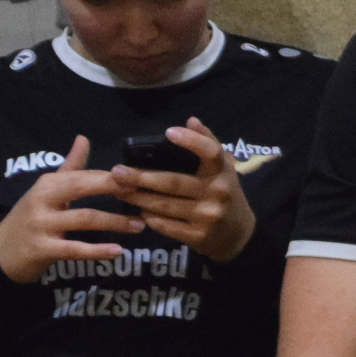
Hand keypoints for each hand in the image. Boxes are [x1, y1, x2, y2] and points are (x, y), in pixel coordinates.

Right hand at [0, 135, 139, 283]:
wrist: (1, 252)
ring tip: (139, 225)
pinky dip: (98, 251)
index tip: (137, 177)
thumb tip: (83, 138)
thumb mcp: (47, 191)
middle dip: (113, 188)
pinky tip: (118, 251)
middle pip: (81, 188)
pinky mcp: (42, 249)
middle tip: (141, 193)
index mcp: (48, 184)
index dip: (111, 176)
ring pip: (84, 220)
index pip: (83, 174)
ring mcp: (42, 225)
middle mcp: (43, 200)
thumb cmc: (31, 217)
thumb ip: (70, 167)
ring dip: (114, 222)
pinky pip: (75, 249)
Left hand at [109, 121, 260, 263]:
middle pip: (174, 182)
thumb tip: (191, 120)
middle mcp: (217, 192)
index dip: (191, 141)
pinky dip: (151, 218)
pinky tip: (139, 211)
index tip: (169, 132)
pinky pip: (168, 226)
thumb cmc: (224, 193)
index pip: (210, 152)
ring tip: (120, 190)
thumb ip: (208, 143)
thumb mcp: (223, 168)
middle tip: (117, 172)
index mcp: (221, 171)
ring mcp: (207, 216)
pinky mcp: (198, 236)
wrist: (238, 235)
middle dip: (142, 177)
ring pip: (165, 205)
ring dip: (139, 198)